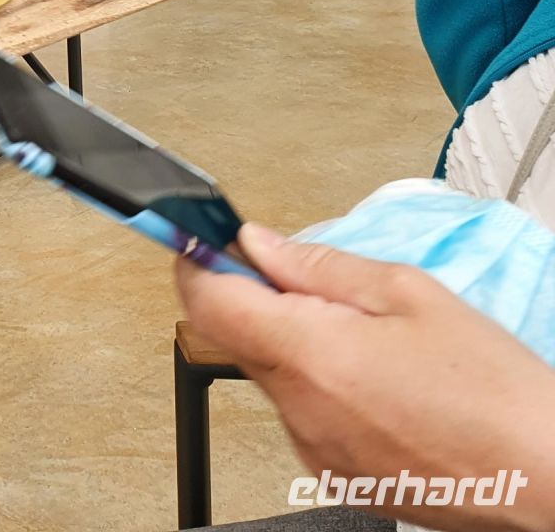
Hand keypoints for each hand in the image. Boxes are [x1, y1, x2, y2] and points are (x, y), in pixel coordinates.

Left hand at [175, 227, 554, 531]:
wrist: (544, 478)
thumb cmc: (493, 392)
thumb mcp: (409, 294)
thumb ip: (321, 266)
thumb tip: (259, 245)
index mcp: (310, 354)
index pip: (208, 302)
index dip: (197, 261)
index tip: (203, 239)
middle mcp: (299, 410)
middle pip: (237, 337)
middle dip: (257, 297)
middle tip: (308, 278)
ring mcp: (314, 448)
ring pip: (273, 373)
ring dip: (297, 342)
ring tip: (367, 335)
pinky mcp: (335, 473)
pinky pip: (304, 411)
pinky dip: (322, 382)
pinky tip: (377, 377)